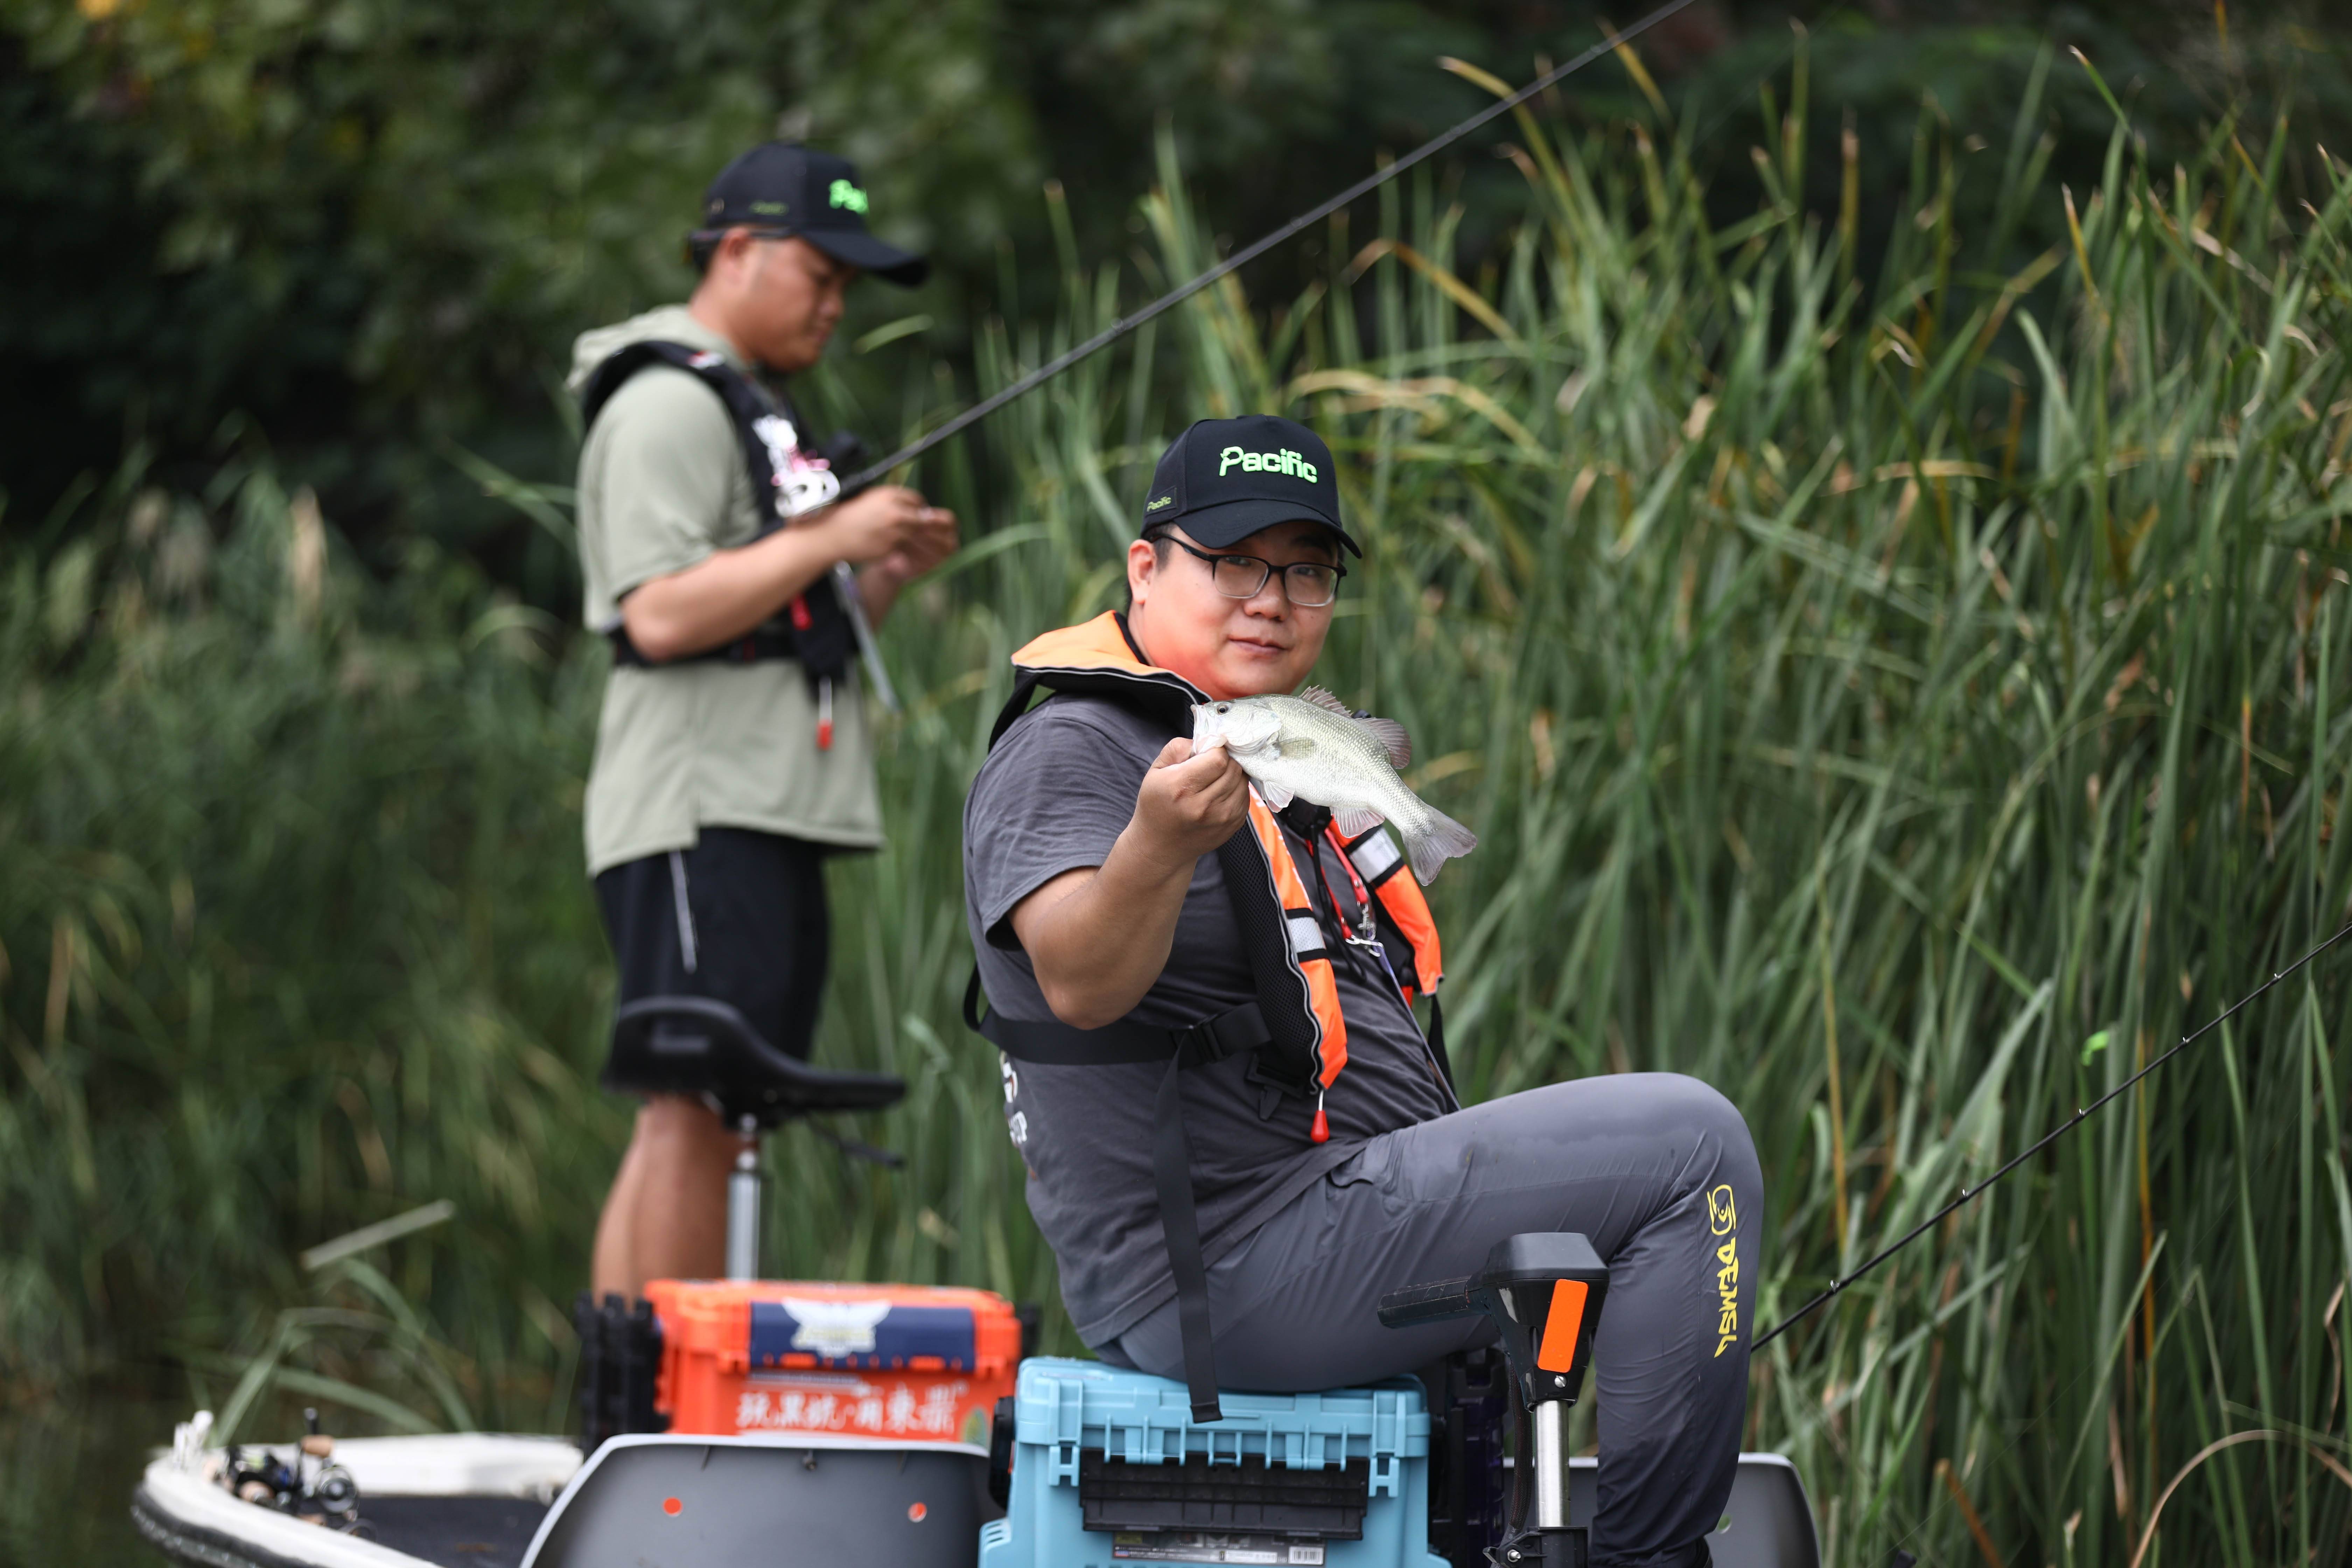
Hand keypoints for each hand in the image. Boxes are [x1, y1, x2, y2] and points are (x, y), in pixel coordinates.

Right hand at [814, 486, 957, 573]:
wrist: (832, 534)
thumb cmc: (850, 515)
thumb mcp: (872, 499)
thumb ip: (893, 501)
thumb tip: (914, 507)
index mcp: (890, 495)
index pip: (917, 501)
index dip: (921, 510)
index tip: (923, 516)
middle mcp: (895, 511)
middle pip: (924, 519)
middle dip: (933, 526)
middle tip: (943, 533)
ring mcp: (893, 531)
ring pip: (919, 538)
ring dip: (929, 544)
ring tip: (940, 550)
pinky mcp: (890, 548)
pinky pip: (908, 552)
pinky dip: (915, 556)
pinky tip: (920, 560)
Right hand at [1127, 736, 1251, 871]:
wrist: (1160, 846)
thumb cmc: (1157, 804)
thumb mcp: (1156, 771)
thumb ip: (1179, 748)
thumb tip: (1207, 739)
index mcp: (1181, 788)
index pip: (1218, 759)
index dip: (1216, 749)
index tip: (1209, 751)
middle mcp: (1202, 806)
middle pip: (1233, 769)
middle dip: (1226, 760)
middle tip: (1214, 762)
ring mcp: (1220, 819)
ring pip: (1242, 782)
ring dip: (1233, 774)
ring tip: (1217, 777)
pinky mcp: (1232, 827)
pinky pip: (1245, 797)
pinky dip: (1236, 789)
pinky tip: (1221, 791)